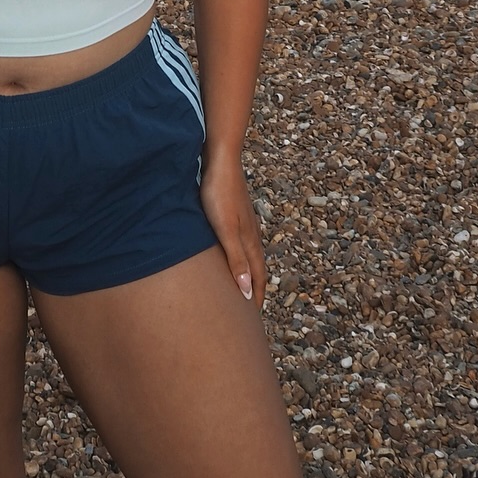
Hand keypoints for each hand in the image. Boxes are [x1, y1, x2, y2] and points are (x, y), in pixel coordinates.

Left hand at [199, 157, 267, 307]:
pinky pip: (240, 241)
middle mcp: (251, 233)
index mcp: (250, 241)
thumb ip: (236, 260)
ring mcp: (243, 221)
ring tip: (242, 283)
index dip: (256, 296)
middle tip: (249, 308)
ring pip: (249, 253)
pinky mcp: (234, 211)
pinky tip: (230, 251)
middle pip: (256, 267)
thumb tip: (248, 292)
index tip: (252, 318)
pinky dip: (239, 255)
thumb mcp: (225, 230)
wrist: (220, 158)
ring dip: (248, 271)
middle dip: (255, 287)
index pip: (258, 276)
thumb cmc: (219, 193)